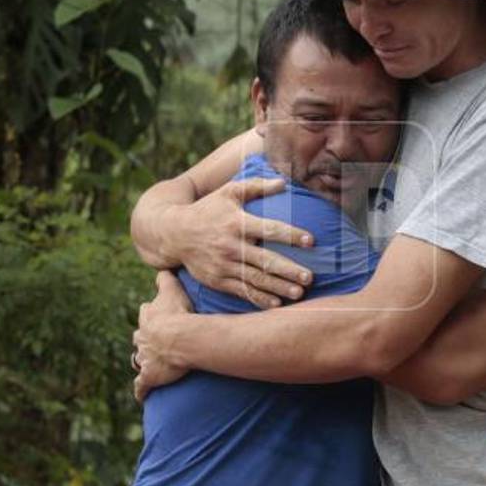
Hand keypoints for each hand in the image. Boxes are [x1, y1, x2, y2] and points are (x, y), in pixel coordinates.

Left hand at [133, 272, 192, 403]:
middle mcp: (142, 339)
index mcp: (148, 319)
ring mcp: (145, 359)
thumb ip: (166, 277)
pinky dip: (141, 390)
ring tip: (148, 365)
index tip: (157, 315)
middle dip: (144, 340)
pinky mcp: (150, 377)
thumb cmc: (177, 314)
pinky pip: (142, 386)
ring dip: (143, 362)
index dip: (151, 314)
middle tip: (153, 341)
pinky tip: (141, 396)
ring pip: (139, 360)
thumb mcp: (172, 289)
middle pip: (139, 338)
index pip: (145, 313)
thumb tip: (163, 266)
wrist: (178, 338)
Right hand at [167, 178, 314, 309]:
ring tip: (299, 293)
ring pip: (255, 280)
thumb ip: (256, 186)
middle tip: (309, 277)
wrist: (174, 234)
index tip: (311, 241)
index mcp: (237, 223)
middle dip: (288, 270)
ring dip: (278, 288)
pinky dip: (259, 299)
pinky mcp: (217, 280)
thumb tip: (284, 182)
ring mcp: (223, 265)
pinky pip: (241, 292)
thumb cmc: (208, 209)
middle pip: (264, 260)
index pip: (269, 229)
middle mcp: (231, 246)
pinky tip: (276, 304)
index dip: (290, 235)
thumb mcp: (229, 192)